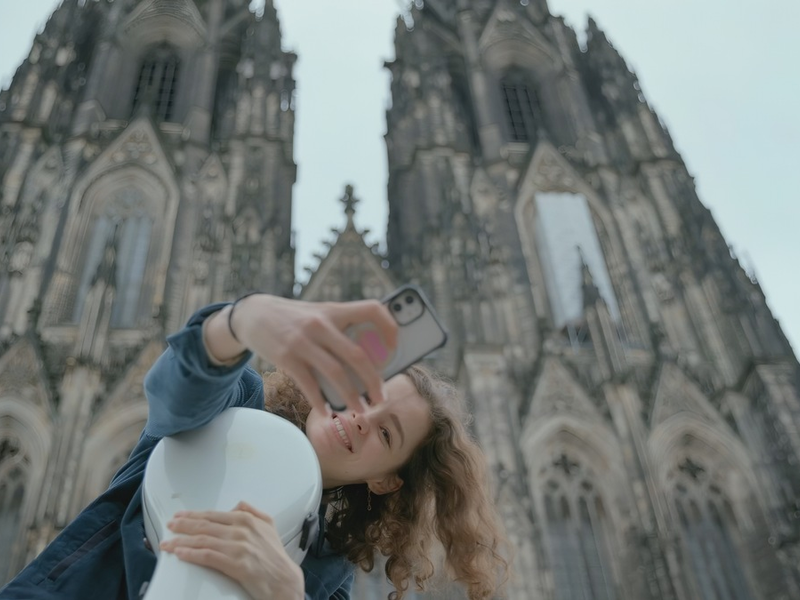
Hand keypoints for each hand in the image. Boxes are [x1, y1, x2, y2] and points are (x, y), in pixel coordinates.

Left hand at [159, 501, 303, 599]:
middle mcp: (241, 530)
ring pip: (203, 540)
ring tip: (168, 543)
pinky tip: (180, 554)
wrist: (283, 579)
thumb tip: (237, 505)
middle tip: (169, 526)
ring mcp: (238, 547)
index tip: (180, 516)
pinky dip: (191, 554)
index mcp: (247, 519)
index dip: (193, 515)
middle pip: (204, 525)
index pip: (213, 514)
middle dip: (183, 525)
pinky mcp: (236, 564)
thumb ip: (252, 511)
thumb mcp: (269, 525)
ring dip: (181, 541)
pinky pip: (208, 556)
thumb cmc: (275, 555)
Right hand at [206, 294, 397, 414]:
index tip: (395, 347)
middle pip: (357, 355)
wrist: (253, 313)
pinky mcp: (286, 356)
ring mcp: (302, 341)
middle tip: (381, 398)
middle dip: (374, 381)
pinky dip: (320, 401)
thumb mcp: (320, 313)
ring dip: (351, 397)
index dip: (389, 327)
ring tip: (360, 411)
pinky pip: (308, 384)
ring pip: (336, 373)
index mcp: (334, 310)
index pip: (372, 309)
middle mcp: (321, 323)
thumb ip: (342, 328)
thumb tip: (370, 359)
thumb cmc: (295, 318)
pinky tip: (328, 411)